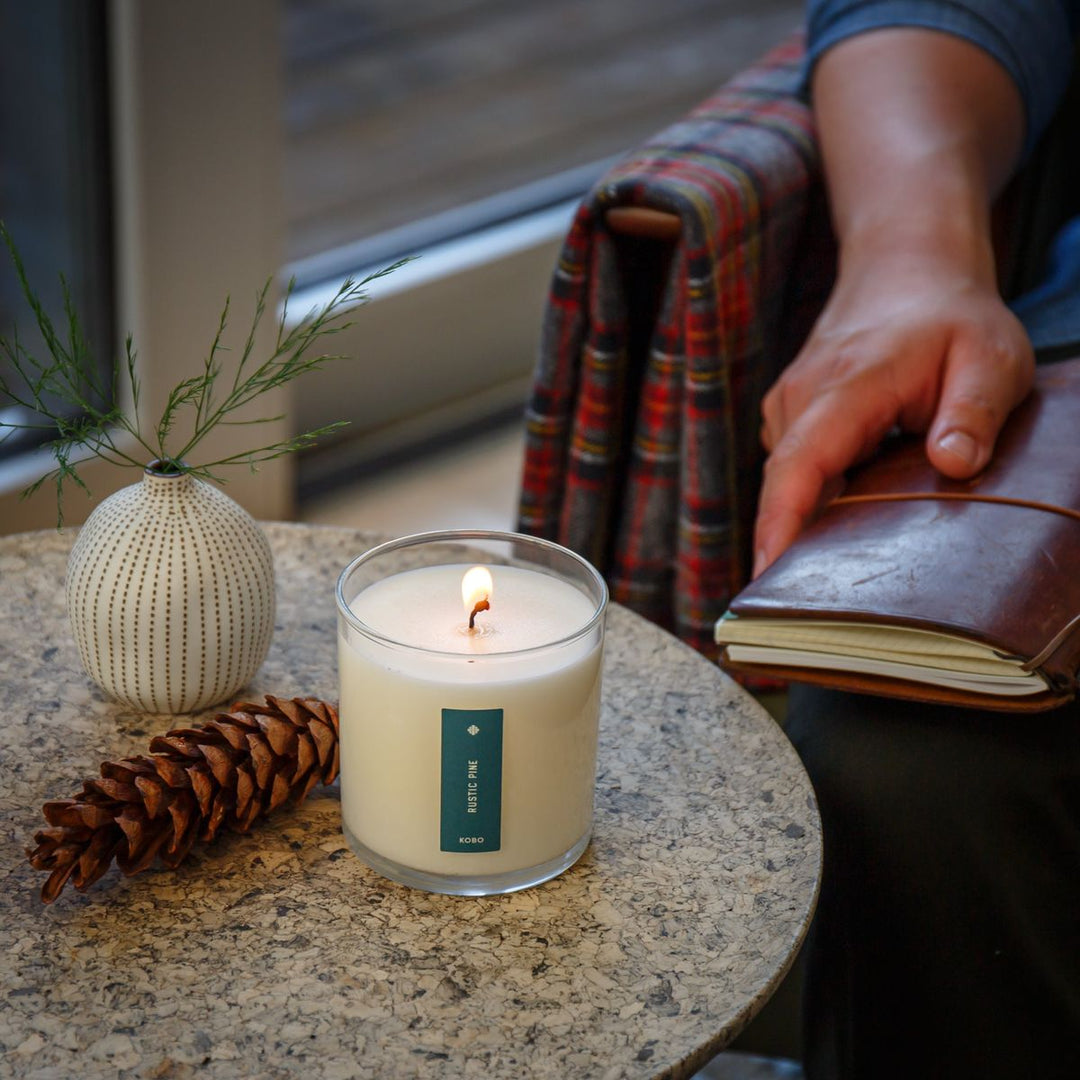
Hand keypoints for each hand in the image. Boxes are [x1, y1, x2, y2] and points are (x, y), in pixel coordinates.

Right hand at [752, 250, 1032, 575]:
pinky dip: (810, 499)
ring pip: (787, 479)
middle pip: (783, 485)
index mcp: (846, 387)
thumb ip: (974, 410)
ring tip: (826, 581)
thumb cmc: (951, 317)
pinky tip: (840, 526)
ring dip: (803, 524)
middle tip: (799, 617)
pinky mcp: (790, 416)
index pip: (798, 464)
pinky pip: (793, 468)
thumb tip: (952, 464)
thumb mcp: (990, 355)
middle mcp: (801, 398)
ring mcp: (789, 406)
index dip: (780, 524)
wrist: (903, 271)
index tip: (767, 577)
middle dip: (785, 547)